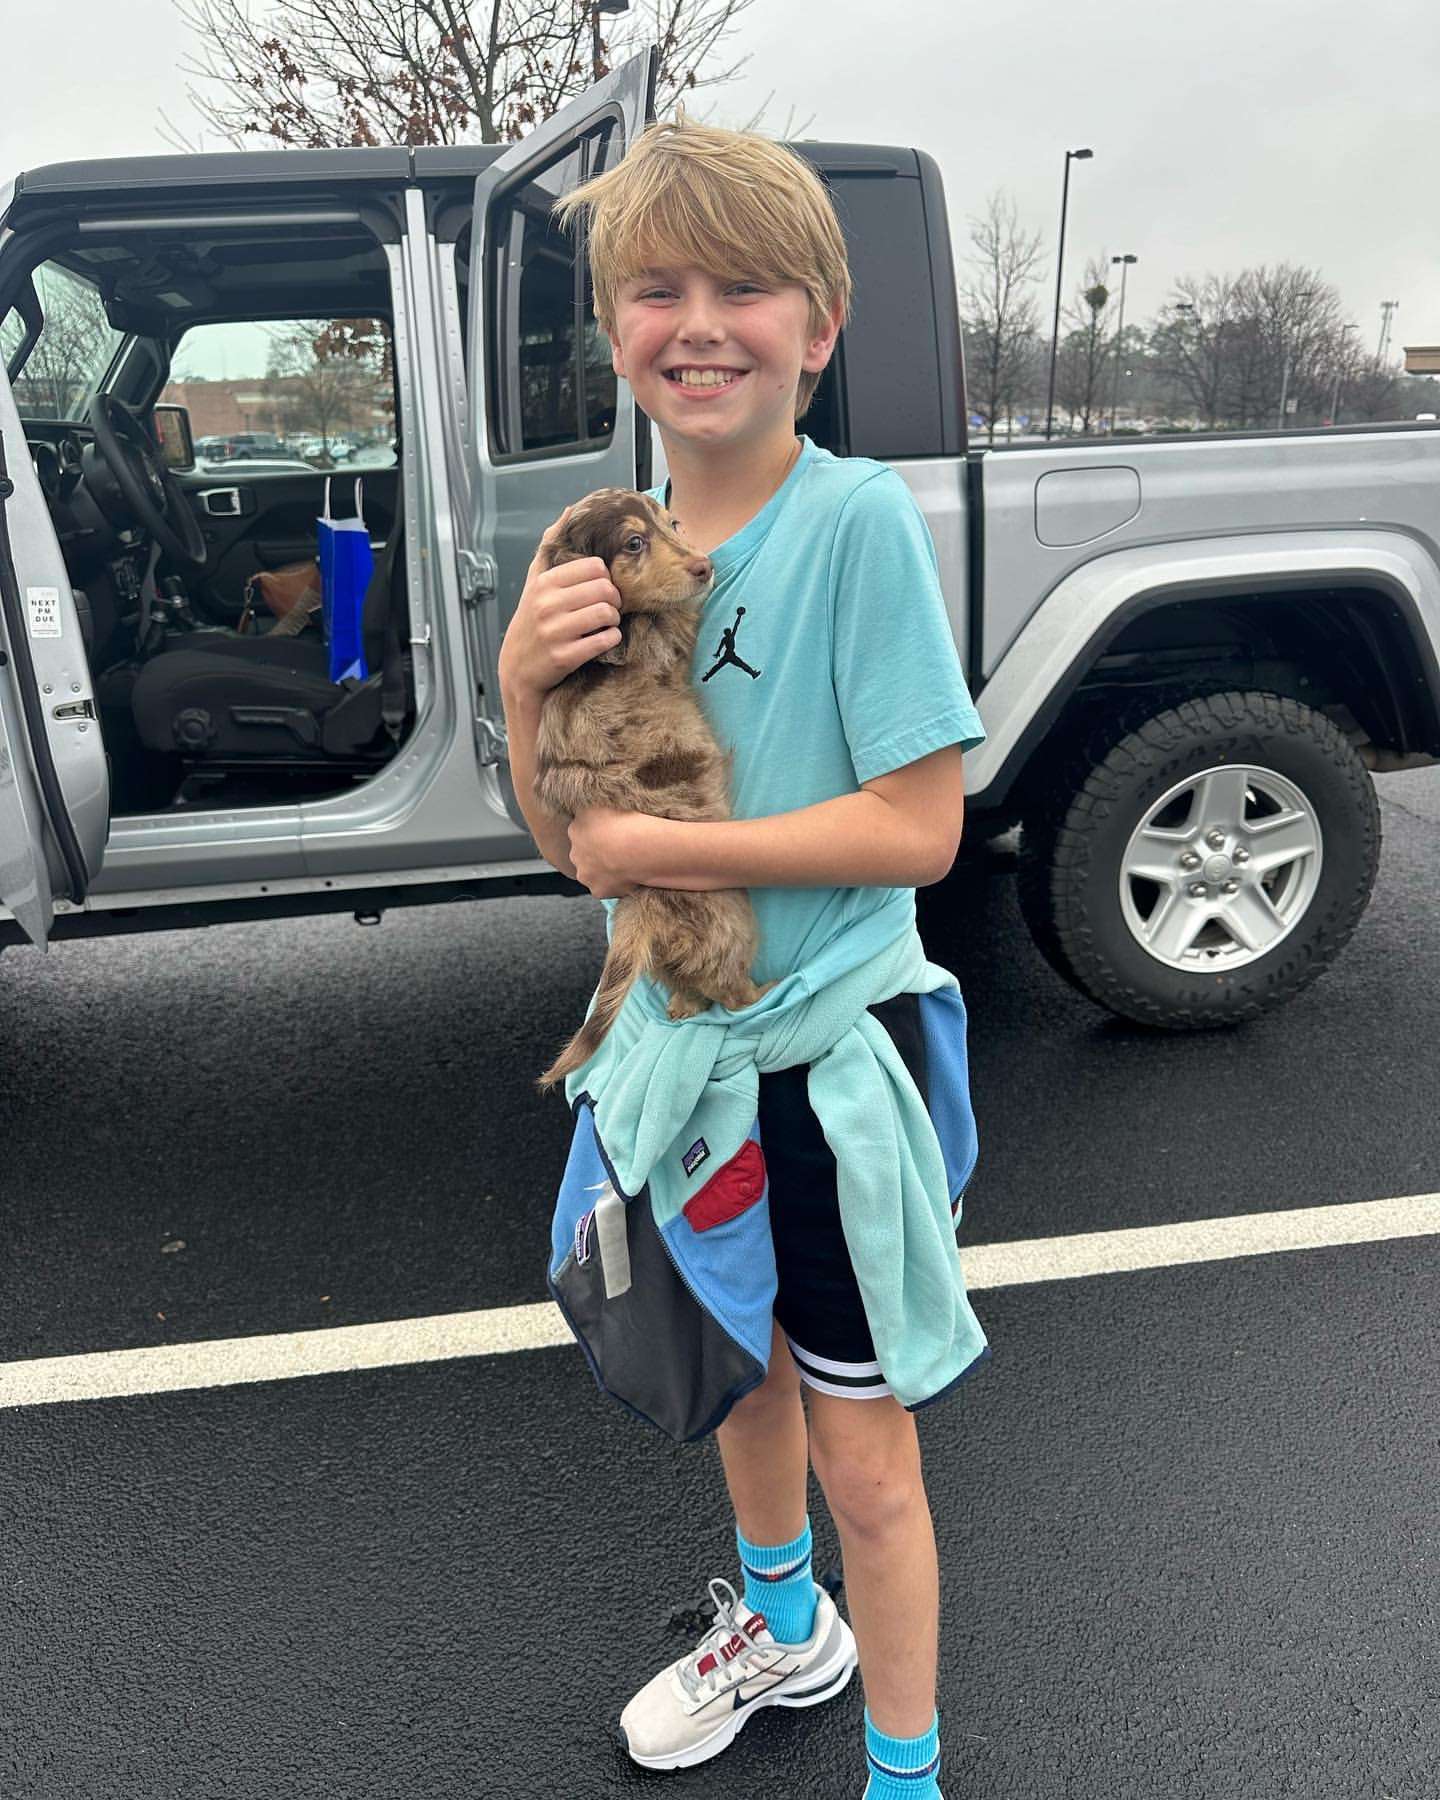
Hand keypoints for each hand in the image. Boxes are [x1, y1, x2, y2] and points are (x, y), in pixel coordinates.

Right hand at [497, 502, 623, 702]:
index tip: (602, 589)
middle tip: (610, 608)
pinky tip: (604, 639)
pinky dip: (611, 639)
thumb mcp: (535, 582)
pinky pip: (604, 640)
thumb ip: (550, 547)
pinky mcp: (564, 656)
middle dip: (614, 600)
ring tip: (607, 623)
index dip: (606, 578)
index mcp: (545, 583)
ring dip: (614, 620)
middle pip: (605, 589)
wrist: (518, 668)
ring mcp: (555, 631)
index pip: (595, 567)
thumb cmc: (532, 621)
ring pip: (607, 613)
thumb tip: (569, 511)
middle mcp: (548, 604)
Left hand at [568, 808, 675, 897]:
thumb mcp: (607, 801)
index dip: (596, 831)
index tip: (611, 832)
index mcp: (575, 828)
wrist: (640, 848)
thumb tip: (591, 804)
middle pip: (582, 853)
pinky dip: (615, 884)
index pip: (580, 830)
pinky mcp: (598, 890)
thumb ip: (595, 807)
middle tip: (617, 849)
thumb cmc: (630, 821)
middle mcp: (575, 852)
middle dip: (595, 852)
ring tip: (625, 864)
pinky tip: (629, 877)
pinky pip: (605, 888)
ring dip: (603, 869)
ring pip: (592, 872)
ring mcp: (585, 873)